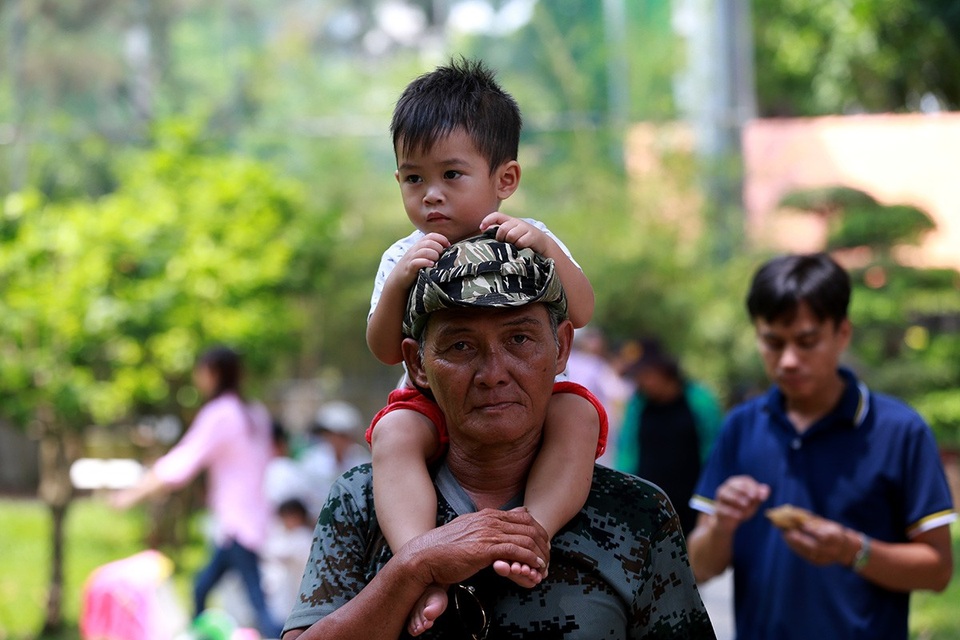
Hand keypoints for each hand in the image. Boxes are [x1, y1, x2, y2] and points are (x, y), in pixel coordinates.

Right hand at [391, 233, 449, 285]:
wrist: (397, 280)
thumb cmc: (414, 268)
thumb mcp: (422, 256)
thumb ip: (432, 251)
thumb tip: (448, 249)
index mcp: (419, 246)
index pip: (431, 235)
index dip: (441, 238)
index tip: (448, 246)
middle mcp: (414, 250)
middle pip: (428, 242)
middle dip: (438, 248)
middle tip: (442, 256)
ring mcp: (411, 259)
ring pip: (424, 251)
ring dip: (434, 255)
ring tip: (437, 261)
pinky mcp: (409, 268)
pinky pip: (417, 262)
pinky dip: (426, 262)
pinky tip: (431, 265)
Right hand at [399, 507, 549, 588]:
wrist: (425, 557)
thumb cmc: (445, 547)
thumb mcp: (470, 529)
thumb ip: (490, 524)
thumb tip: (511, 517)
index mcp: (488, 514)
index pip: (524, 518)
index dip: (538, 532)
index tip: (543, 545)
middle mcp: (490, 520)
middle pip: (530, 527)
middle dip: (543, 543)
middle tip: (548, 556)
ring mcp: (488, 533)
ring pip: (526, 539)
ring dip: (539, 554)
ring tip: (544, 566)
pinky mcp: (485, 548)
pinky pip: (517, 552)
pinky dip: (530, 560)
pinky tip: (535, 567)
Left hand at [480, 213, 547, 254]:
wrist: (542, 244)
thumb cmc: (522, 240)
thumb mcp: (510, 235)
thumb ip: (499, 233)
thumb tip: (483, 232)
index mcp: (510, 221)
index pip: (497, 216)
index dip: (488, 220)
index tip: (481, 228)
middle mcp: (517, 222)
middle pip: (503, 229)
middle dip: (501, 237)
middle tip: (504, 243)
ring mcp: (526, 228)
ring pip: (511, 235)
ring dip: (511, 243)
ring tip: (515, 246)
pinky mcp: (533, 235)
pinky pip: (520, 242)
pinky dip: (519, 247)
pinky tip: (522, 248)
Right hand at [712, 475, 770, 534]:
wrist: (728, 521)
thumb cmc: (742, 508)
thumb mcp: (753, 502)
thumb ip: (760, 496)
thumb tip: (766, 490)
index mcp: (737, 484)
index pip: (745, 481)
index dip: (752, 486)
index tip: (757, 495)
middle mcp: (726, 488)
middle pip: (733, 484)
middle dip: (743, 490)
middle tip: (752, 498)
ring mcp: (720, 498)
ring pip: (724, 494)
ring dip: (736, 498)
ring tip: (745, 505)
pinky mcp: (717, 509)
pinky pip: (722, 508)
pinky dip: (731, 511)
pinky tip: (739, 515)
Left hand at [781, 515, 855, 566]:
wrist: (844, 548)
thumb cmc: (832, 531)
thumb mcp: (827, 524)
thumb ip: (813, 522)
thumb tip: (794, 515)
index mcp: (837, 538)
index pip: (825, 536)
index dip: (813, 531)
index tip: (803, 524)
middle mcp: (832, 550)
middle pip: (814, 547)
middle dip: (799, 540)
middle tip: (788, 532)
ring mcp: (826, 558)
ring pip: (807, 552)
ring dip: (794, 543)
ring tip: (785, 534)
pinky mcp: (818, 562)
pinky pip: (805, 555)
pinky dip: (796, 547)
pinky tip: (789, 540)